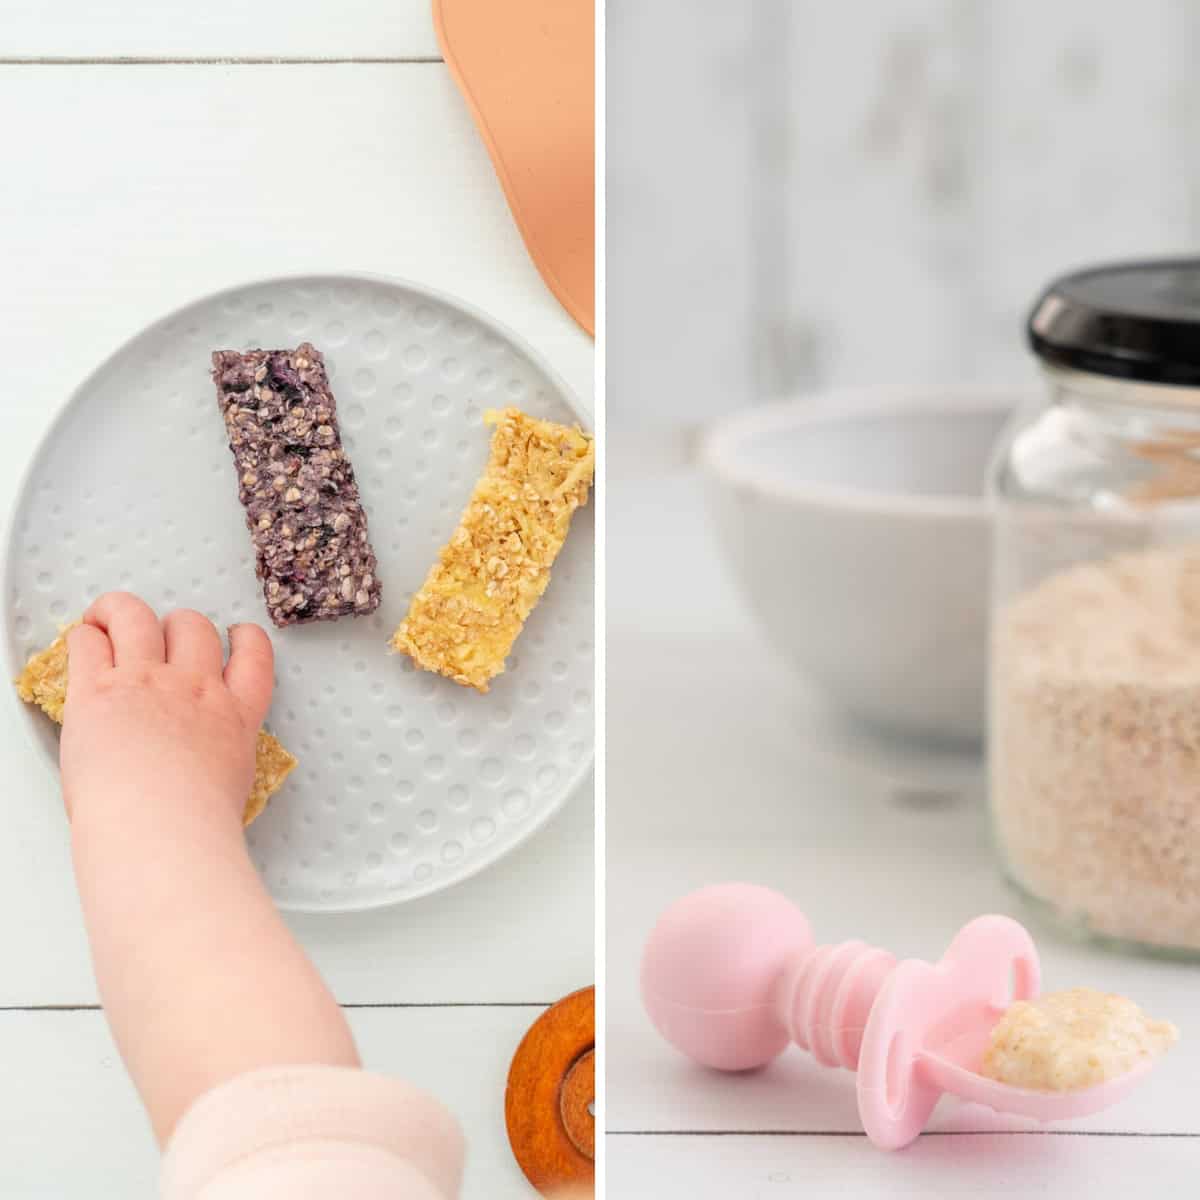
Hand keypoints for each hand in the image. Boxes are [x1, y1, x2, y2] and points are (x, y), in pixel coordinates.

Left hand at [60, 592, 273, 826]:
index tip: (235, 636)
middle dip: (178, 628)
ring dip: (122, 612)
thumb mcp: (231, 784)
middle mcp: (196, 688)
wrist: (164, 828)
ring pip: (139, 617)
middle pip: (194, 628)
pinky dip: (85, 635)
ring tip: (109, 617)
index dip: (245, 638)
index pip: (253, 656)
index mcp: (234, 715)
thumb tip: (196, 762)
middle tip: (159, 638)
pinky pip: (91, 640)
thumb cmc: (195, 824)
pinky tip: (83, 639)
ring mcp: (148, 682)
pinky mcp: (99, 689)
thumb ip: (217, 757)